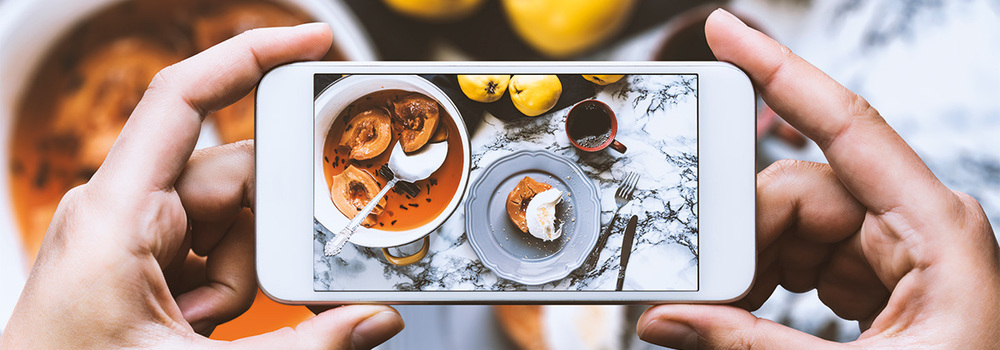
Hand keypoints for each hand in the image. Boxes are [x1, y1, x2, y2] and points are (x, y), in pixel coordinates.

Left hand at [1, 24, 403, 348]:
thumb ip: (300, 346)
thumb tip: (373, 319)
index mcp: (118, 214)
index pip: (184, 97)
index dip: (251, 55)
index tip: (314, 43)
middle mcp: (127, 210)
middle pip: (234, 177)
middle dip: (265, 238)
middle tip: (284, 282)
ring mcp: (139, 236)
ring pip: (233, 222)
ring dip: (242, 279)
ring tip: (208, 328)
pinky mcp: (150, 262)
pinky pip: (215, 251)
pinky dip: (228, 288)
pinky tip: (205, 327)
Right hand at [637, 9, 999, 348]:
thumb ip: (752, 343)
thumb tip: (671, 319)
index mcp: (937, 229)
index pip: (846, 124)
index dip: (779, 69)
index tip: (726, 32)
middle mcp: (917, 224)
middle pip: (802, 187)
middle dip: (745, 230)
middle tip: (709, 286)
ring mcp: (898, 250)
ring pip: (796, 222)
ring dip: (754, 263)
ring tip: (733, 312)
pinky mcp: (881, 277)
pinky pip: (808, 254)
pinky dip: (772, 278)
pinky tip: (758, 310)